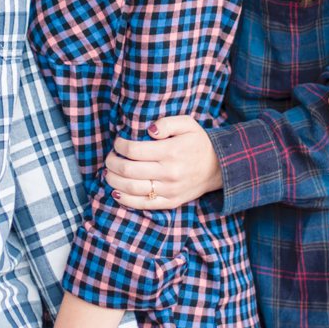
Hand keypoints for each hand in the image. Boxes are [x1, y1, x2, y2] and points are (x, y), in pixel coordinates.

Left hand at [103, 116, 219, 210]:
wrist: (219, 167)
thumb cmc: (198, 142)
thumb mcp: (187, 124)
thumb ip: (167, 122)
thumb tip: (149, 130)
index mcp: (171, 151)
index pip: (134, 150)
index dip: (119, 146)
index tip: (118, 143)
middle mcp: (169, 172)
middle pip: (129, 170)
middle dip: (112, 163)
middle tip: (110, 158)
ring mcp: (169, 190)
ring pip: (132, 188)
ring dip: (113, 180)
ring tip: (108, 173)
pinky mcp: (170, 202)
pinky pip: (143, 205)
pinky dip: (125, 200)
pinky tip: (116, 191)